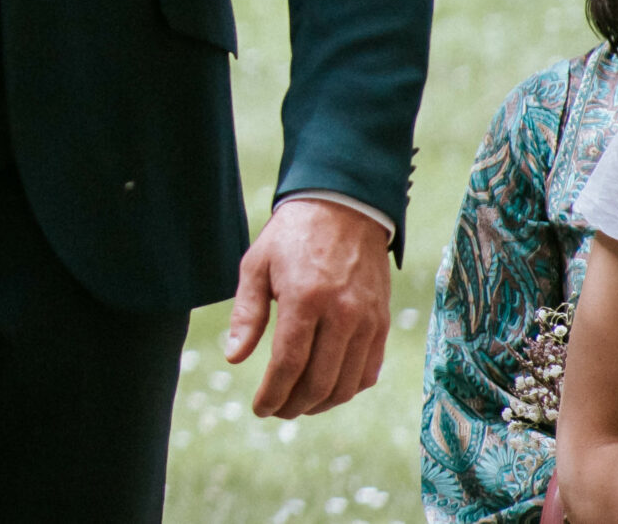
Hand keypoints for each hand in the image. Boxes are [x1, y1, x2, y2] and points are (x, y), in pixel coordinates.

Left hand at [223, 197, 393, 417]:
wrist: (344, 207)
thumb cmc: (292, 235)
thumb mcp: (257, 265)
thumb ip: (246, 314)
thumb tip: (234, 357)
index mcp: (305, 298)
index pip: (289, 364)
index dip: (273, 393)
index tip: (260, 408)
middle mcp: (342, 314)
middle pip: (319, 382)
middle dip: (294, 405)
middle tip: (276, 410)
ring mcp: (367, 321)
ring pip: (346, 384)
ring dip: (320, 404)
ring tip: (298, 405)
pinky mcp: (382, 323)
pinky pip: (368, 372)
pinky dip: (348, 389)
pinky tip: (327, 389)